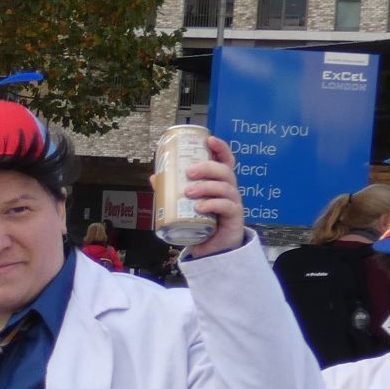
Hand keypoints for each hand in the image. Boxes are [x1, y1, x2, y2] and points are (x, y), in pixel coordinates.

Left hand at [181, 136, 248, 257]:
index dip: (221, 148)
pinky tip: (199, 206)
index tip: (209, 139)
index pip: (225, 161)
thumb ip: (172, 191)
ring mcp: (233, 203)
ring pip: (225, 187)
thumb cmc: (201, 222)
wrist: (212, 249)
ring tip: (189, 192)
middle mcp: (229, 190)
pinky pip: (226, 206)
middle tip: (189, 171)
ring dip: (206, 186)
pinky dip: (212, 204)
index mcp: (219, 182)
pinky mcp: (234, 217)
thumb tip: (154, 177)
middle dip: (208, 167)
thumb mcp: (185, 205)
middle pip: (225, 171)